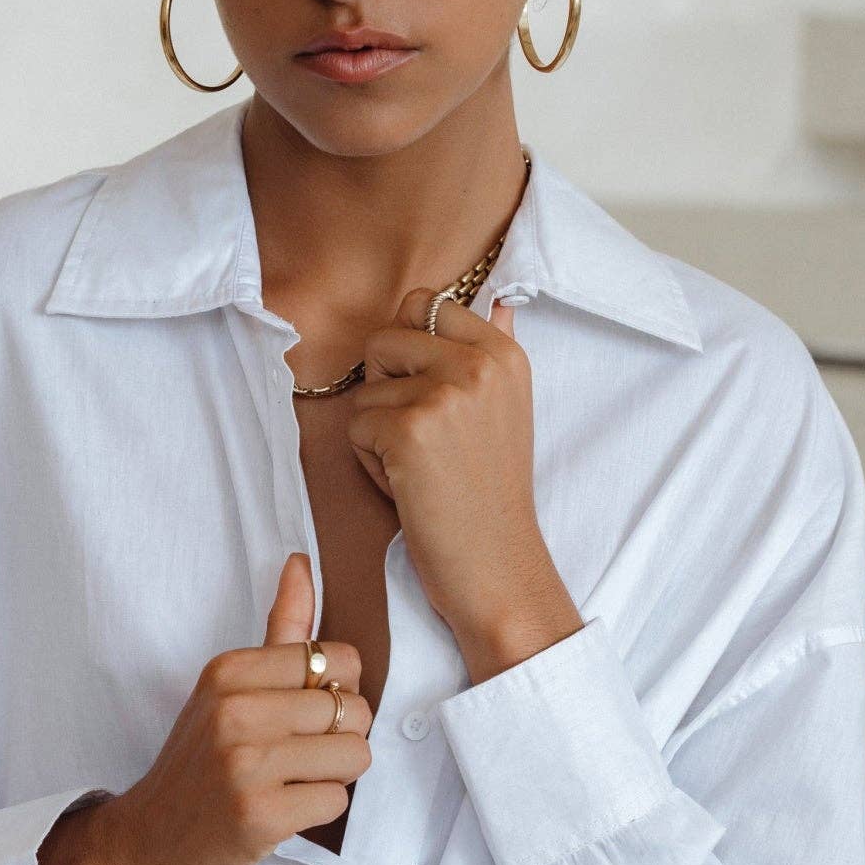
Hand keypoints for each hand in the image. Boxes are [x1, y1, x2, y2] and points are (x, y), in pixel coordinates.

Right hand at [39, 551, 373, 864]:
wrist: (141, 849)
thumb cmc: (195, 767)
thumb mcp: (225, 690)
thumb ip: (278, 630)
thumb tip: (302, 563)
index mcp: (229, 670)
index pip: (339, 660)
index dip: (335, 694)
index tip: (296, 718)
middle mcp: (235, 709)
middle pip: (355, 710)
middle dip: (336, 741)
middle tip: (288, 761)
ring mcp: (245, 763)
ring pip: (355, 756)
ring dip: (331, 779)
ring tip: (285, 785)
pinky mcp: (258, 815)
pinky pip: (336, 801)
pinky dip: (316, 813)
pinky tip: (278, 814)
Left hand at [346, 288, 583, 681]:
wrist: (496, 564)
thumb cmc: (490, 493)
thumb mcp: (508, 410)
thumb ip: (494, 350)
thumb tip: (494, 300)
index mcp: (503, 352)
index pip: (425, 302)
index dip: (408, 348)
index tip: (429, 395)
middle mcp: (479, 363)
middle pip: (385, 338)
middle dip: (384, 387)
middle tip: (420, 436)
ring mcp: (445, 394)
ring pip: (366, 388)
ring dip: (376, 431)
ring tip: (417, 466)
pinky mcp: (410, 430)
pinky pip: (356, 426)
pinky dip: (370, 462)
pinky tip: (406, 487)